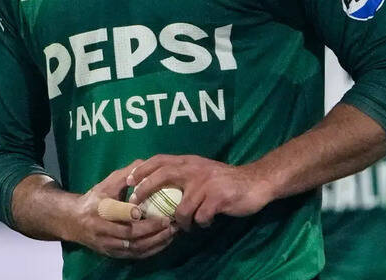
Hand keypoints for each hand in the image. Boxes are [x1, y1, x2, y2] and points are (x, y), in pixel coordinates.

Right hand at [66, 161, 176, 259]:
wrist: (74, 221)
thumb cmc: (95, 199)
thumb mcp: (106, 184)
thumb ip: (125, 175)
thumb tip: (144, 164)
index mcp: (100, 209)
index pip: (116, 212)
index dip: (130, 213)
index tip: (145, 210)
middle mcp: (102, 229)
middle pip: (129, 233)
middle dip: (152, 229)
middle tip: (170, 221)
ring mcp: (108, 245)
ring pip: (135, 247)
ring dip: (156, 241)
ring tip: (172, 231)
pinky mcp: (113, 254)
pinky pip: (136, 255)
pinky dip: (152, 250)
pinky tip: (165, 241)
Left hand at [127, 154, 274, 230]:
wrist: (256, 182)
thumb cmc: (227, 180)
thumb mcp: (203, 171)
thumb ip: (185, 176)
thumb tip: (160, 188)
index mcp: (190, 162)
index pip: (161, 160)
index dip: (143, 169)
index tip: (129, 180)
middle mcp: (196, 169)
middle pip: (163, 175)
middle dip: (146, 189)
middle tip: (137, 204)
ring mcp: (206, 183)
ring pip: (182, 207)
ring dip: (181, 220)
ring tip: (186, 225)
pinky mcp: (218, 198)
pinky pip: (200, 217)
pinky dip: (201, 223)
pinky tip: (207, 221)